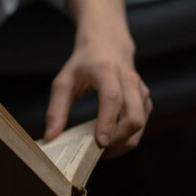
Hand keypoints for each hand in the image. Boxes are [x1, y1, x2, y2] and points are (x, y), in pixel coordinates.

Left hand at [44, 34, 152, 157]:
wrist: (107, 43)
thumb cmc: (83, 64)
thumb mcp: (63, 81)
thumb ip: (56, 109)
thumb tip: (51, 137)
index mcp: (106, 71)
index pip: (112, 99)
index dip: (107, 122)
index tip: (99, 142)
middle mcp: (128, 80)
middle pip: (134, 116)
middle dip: (118, 139)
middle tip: (97, 151)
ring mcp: (140, 90)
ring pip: (141, 123)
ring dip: (124, 142)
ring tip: (101, 151)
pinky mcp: (145, 99)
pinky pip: (142, 123)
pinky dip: (128, 137)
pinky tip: (111, 142)